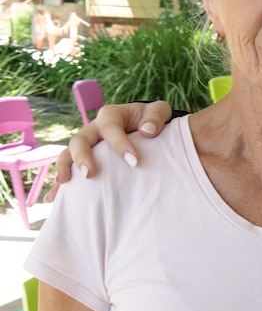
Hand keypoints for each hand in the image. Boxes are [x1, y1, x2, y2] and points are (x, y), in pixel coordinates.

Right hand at [46, 101, 173, 200]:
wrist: (146, 127)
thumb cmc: (152, 120)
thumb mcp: (158, 112)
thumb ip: (156, 116)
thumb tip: (147, 130)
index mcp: (110, 116)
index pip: (110, 128)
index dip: (120, 144)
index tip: (133, 162)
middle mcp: (93, 130)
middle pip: (80, 140)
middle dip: (82, 157)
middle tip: (90, 174)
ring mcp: (87, 145)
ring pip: (68, 153)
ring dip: (64, 167)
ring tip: (64, 182)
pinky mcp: (85, 160)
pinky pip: (68, 170)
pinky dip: (60, 185)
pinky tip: (53, 199)